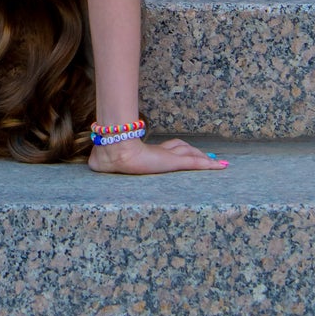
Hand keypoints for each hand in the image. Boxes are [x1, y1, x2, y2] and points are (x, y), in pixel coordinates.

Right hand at [88, 137, 229, 174]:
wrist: (114, 155)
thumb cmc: (107, 159)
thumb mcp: (104, 161)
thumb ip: (102, 160)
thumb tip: (92, 162)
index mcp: (148, 153)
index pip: (169, 148)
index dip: (180, 149)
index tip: (186, 151)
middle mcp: (160, 153)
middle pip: (182, 149)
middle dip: (195, 154)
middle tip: (207, 158)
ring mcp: (167, 157)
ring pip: (190, 155)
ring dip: (203, 160)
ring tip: (216, 163)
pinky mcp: (172, 162)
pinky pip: (194, 163)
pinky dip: (208, 165)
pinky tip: (221, 167)